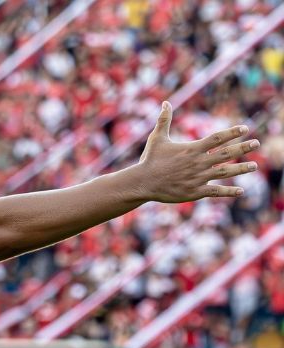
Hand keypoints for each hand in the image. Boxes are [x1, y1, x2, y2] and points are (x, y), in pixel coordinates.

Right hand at [135, 101, 258, 202]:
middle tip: (256, 143)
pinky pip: (216, 191)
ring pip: (225, 172)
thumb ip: (164, 120)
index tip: (245, 129)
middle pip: (226, 153)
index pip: (217, 138)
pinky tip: (241, 190)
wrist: (142, 182)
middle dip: (243, 148)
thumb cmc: (149, 160)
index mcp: (192, 149)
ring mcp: (198, 178)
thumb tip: (165, 103)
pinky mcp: (195, 192)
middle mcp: (198, 163)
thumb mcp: (157, 138)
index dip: (232, 132)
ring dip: (241, 169)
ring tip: (254, 166)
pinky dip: (229, 191)